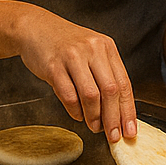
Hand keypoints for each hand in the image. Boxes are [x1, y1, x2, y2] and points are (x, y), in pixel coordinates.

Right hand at [14, 9, 136, 141]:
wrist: (35, 27)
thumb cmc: (65, 44)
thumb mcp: (91, 50)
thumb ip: (105, 74)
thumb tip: (118, 110)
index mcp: (107, 47)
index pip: (124, 83)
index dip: (128, 110)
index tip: (130, 130)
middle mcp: (92, 49)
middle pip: (110, 91)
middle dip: (114, 118)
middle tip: (113, 136)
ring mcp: (73, 56)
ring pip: (91, 95)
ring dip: (94, 117)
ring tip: (94, 127)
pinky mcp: (53, 66)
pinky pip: (68, 95)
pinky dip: (75, 111)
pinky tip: (78, 115)